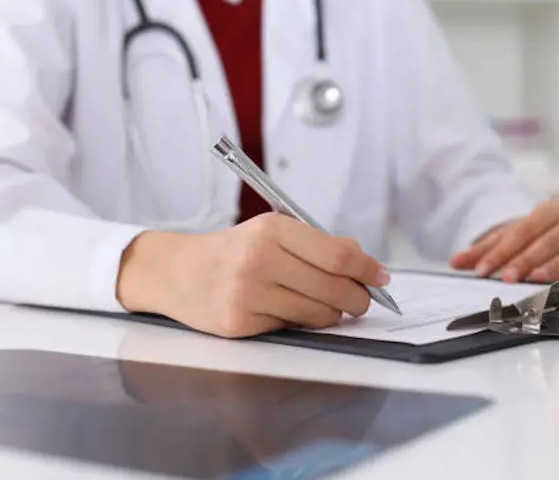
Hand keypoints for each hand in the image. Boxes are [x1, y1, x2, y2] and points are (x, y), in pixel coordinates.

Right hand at [116, 213, 388, 337]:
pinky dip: (300, 323)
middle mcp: (259, 259)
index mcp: (272, 229)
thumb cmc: (233, 251)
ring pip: (319, 313)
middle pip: (334, 287)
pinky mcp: (239, 323)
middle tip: (362, 301)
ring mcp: (247, 293)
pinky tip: (286, 310)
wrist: (177, 272)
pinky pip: (292, 328)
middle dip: (358, 298)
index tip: (381, 277)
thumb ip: (316, 245)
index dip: (367, 268)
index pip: (337, 253)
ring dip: (332, 314)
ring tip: (325, 306)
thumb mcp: (271, 233)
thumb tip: (364, 264)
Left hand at [450, 200, 558, 282]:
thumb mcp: (506, 238)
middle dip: (524, 261)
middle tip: (506, 278)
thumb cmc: (533, 237)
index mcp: (550, 210)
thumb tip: (455, 261)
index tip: (483, 269)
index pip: (522, 231)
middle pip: (545, 242)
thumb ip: (481, 251)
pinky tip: (558, 288)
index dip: (502, 252)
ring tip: (533, 279)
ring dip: (549, 269)